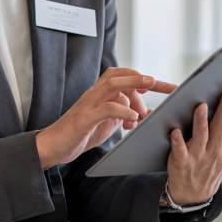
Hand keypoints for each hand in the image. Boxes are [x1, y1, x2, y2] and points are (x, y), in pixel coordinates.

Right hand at [35, 67, 174, 168]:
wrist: (54, 145)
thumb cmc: (82, 132)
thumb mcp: (108, 121)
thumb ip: (123, 113)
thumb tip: (145, 112)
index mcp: (101, 93)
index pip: (124, 76)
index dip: (143, 77)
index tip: (164, 86)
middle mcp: (94, 94)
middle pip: (121, 76)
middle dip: (145, 79)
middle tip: (167, 88)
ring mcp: (88, 105)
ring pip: (112, 85)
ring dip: (134, 83)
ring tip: (151, 85)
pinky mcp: (84, 119)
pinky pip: (104, 109)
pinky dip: (121, 109)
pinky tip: (133, 117)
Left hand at [166, 84, 221, 204]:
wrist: (194, 193)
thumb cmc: (216, 166)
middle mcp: (216, 149)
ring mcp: (199, 156)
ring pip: (201, 136)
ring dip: (201, 121)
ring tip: (201, 106)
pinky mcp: (182, 161)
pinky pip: (179, 151)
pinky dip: (177, 142)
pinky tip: (175, 131)